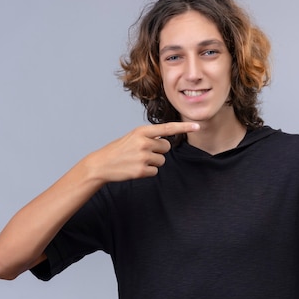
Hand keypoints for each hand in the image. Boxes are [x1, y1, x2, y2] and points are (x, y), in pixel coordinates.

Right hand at [85, 122, 199, 182]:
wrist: (102, 164)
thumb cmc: (119, 150)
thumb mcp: (133, 137)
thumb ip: (149, 137)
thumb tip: (166, 142)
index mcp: (141, 131)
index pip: (167, 128)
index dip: (184, 127)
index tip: (197, 125)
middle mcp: (143, 142)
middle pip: (166, 147)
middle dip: (158, 151)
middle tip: (142, 153)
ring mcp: (142, 156)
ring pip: (162, 160)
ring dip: (153, 162)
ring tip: (137, 161)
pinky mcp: (141, 170)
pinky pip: (155, 171)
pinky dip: (148, 172)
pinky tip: (135, 169)